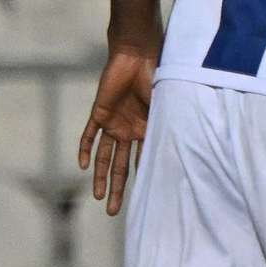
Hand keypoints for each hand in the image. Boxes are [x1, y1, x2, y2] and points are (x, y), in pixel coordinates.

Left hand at [76, 47, 156, 214]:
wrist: (137, 55)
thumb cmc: (157, 77)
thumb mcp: (165, 107)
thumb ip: (166, 128)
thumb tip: (183, 152)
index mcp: (147, 132)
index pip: (143, 162)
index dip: (144, 180)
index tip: (146, 201)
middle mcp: (129, 131)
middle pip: (121, 167)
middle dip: (117, 189)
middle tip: (113, 211)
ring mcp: (113, 123)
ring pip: (105, 157)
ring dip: (101, 177)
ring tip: (99, 197)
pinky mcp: (99, 114)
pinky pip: (89, 135)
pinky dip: (85, 149)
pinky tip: (82, 166)